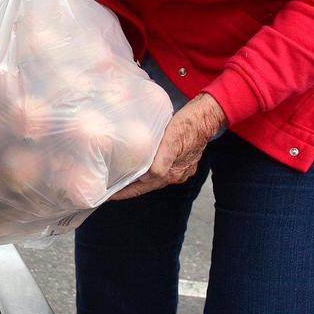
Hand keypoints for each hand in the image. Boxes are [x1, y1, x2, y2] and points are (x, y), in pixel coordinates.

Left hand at [111, 93, 227, 199]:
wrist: (205, 118)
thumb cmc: (186, 126)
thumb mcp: (171, 142)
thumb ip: (161, 163)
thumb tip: (147, 178)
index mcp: (171, 173)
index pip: (143, 188)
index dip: (126, 193)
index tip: (109, 196)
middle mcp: (175, 175)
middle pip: (147, 186)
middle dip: (129, 188)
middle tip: (111, 189)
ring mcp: (179, 169)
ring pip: (154, 179)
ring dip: (139, 180)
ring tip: (122, 178)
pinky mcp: (181, 161)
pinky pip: (161, 170)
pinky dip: (148, 171)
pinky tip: (141, 166)